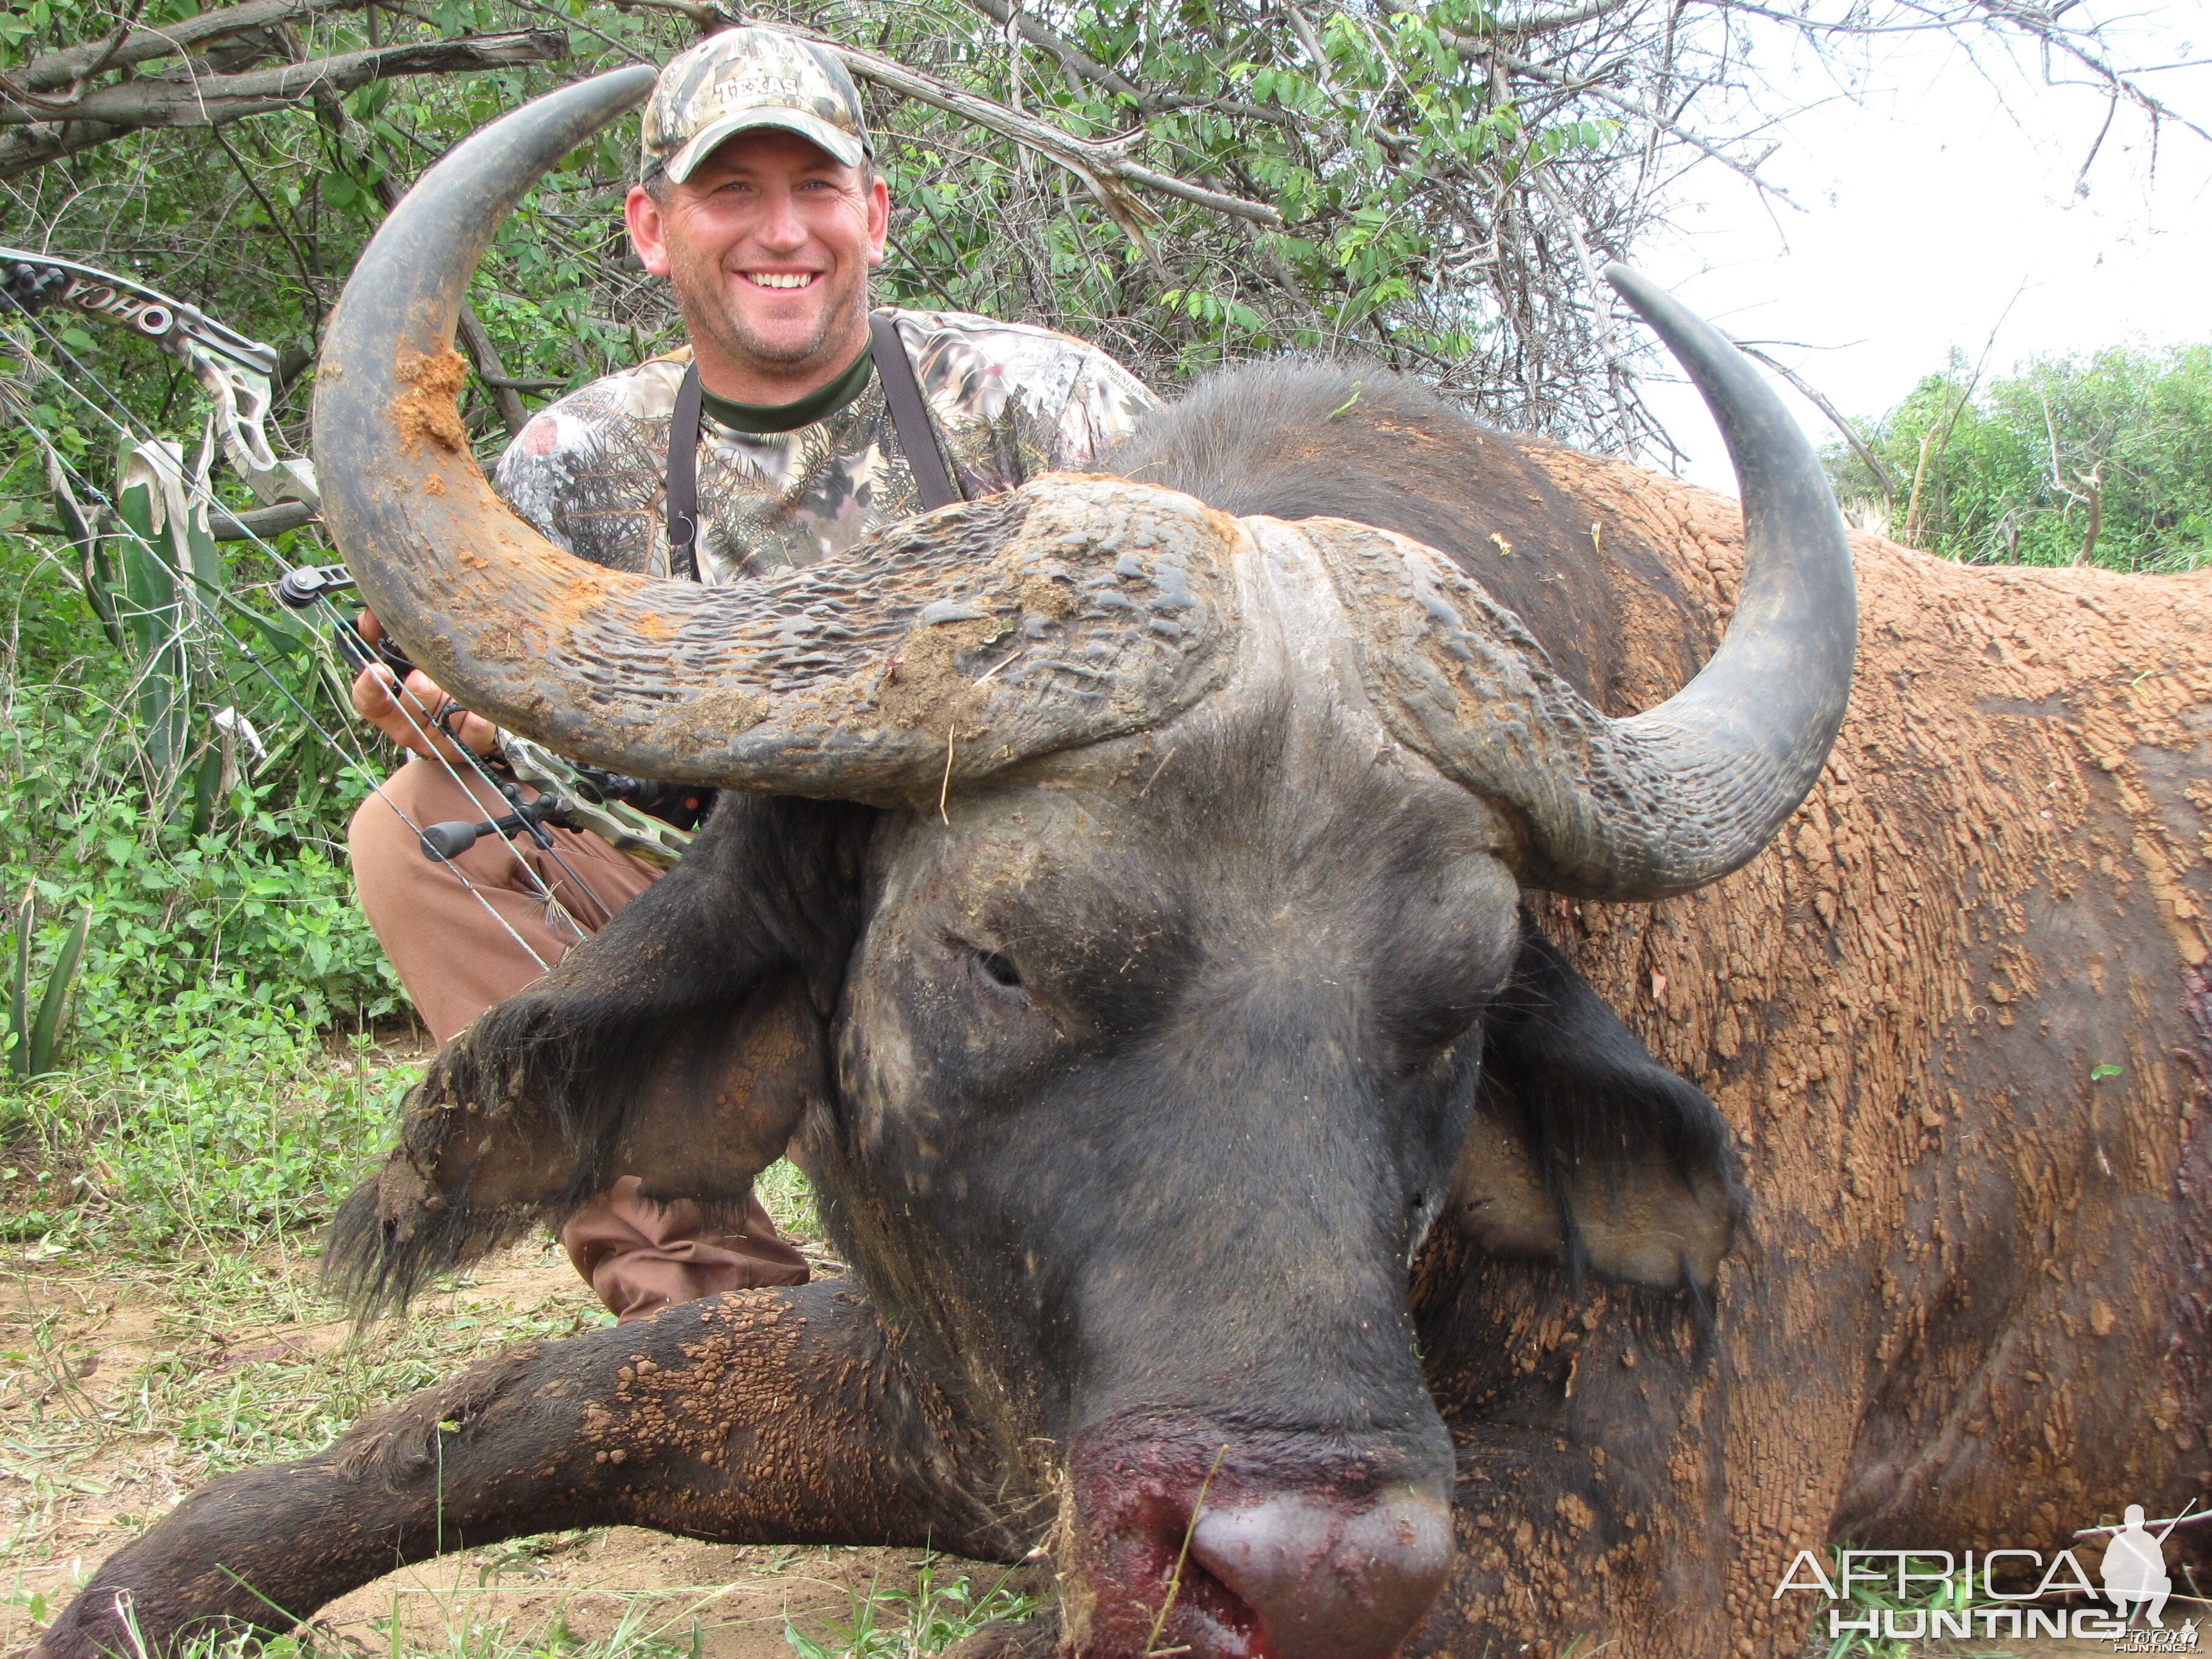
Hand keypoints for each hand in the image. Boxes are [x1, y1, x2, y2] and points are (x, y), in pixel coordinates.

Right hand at [348, 609, 500, 763]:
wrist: (479, 710)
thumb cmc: (437, 675)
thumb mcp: (410, 655)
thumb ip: (386, 634)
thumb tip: (373, 613)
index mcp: (388, 704)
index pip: (367, 701)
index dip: (369, 686)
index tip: (378, 669)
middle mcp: (409, 725)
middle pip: (406, 709)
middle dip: (418, 689)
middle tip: (426, 675)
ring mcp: (436, 740)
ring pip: (437, 722)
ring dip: (446, 699)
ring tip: (456, 684)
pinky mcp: (466, 747)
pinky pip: (473, 733)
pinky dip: (477, 721)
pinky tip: (482, 712)